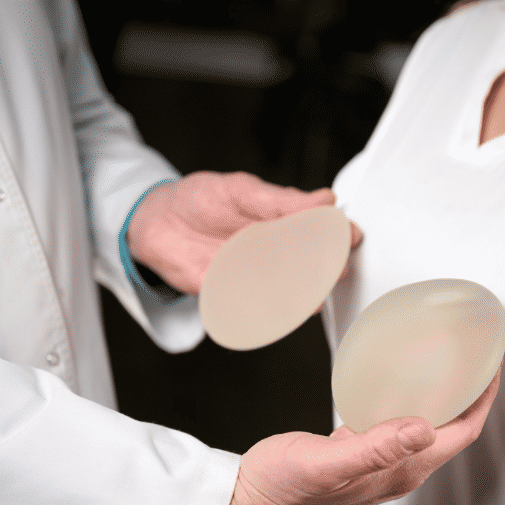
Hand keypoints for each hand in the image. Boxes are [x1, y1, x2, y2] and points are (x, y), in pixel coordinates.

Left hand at [127, 171, 361, 294]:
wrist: (155, 222)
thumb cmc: (200, 200)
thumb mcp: (241, 190)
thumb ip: (280, 200)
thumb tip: (325, 198)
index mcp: (282, 224)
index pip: (319, 232)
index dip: (337, 236)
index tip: (349, 235)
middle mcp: (275, 254)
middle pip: (310, 268)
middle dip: (325, 270)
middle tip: (336, 267)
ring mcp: (256, 277)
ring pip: (290, 292)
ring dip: (303, 295)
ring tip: (314, 292)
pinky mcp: (232, 297)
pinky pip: (257, 311)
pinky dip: (271, 314)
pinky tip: (285, 311)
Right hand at [218, 367, 501, 504]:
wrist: (245, 503)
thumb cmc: (281, 489)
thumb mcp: (326, 464)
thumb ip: (374, 448)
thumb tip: (424, 429)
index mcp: (401, 472)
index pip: (462, 433)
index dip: (483, 399)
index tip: (492, 363)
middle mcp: (397, 470)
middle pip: (452, 429)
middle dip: (471, 393)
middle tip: (475, 353)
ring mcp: (377, 463)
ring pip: (426, 425)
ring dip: (442, 395)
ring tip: (445, 358)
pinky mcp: (356, 452)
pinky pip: (395, 422)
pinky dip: (406, 398)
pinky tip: (395, 378)